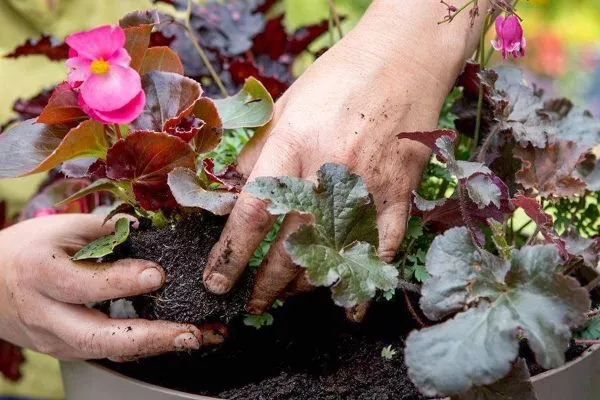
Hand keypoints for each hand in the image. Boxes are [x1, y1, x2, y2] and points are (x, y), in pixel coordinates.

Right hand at [0, 214, 222, 360]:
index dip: (121, 282)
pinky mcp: (64, 351)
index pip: (82, 283)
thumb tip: (152, 228)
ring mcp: (54, 339)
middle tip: (189, 333)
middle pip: (96, 337)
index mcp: (41, 273)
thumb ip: (107, 230)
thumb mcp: (61, 228)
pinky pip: (106, 353)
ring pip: (106, 352)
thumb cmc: (27, 250)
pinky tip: (170, 340)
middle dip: (149, 338)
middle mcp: (46, 313)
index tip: (158, 275)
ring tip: (193, 338)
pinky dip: (141, 348)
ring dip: (154, 348)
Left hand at [203, 0, 487, 315]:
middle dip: (266, 283)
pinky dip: (364, 282)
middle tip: (252, 303)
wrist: (404, 59)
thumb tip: (230, 195)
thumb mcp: (284, 105)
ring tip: (288, 295)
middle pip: (290, 245)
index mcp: (293, 143)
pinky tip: (350, 307)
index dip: (230, 255)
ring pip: (332, 253)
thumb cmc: (337, 78)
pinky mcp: (399, 194)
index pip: (253, 213)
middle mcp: (328, 170)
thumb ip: (256, 152)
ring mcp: (368, 185)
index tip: (216, 282)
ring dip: (306, 284)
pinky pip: (381, 248)